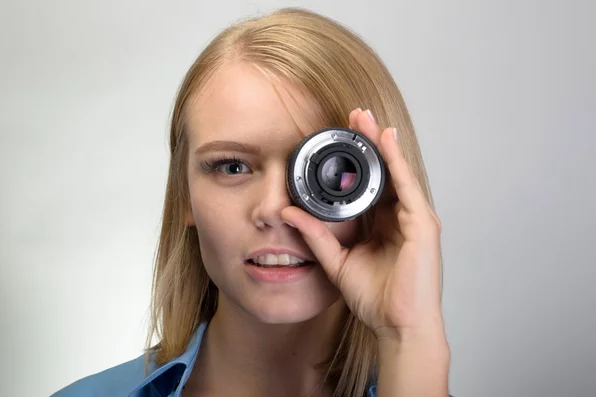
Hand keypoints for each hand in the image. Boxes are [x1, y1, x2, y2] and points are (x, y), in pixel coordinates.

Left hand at [281, 108, 444, 340]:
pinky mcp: (423, 225)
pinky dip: (396, 161)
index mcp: (383, 224)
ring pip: (396, 171)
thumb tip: (290, 213)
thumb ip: (316, 236)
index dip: (357, 158)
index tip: (340, 137)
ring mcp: (415, 219)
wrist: (399, 327)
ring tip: (365, 118)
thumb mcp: (338, 262)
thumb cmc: (377, 299)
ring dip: (380, 143)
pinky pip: (407, 185)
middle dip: (369, 141)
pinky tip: (384, 140)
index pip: (370, 182)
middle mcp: (401, 217)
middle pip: (384, 170)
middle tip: (353, 115)